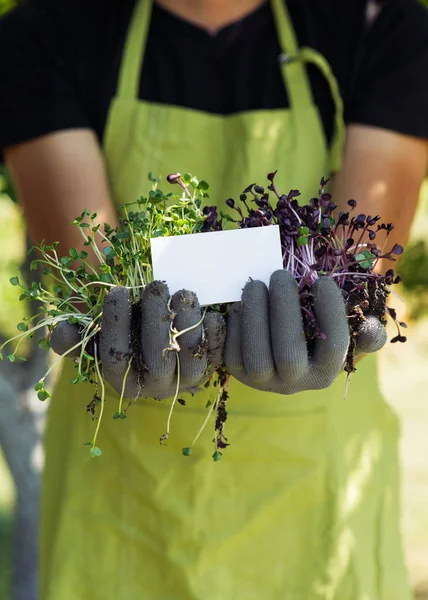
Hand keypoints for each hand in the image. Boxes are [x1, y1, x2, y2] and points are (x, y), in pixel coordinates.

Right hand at [50, 282, 225, 398]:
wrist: (163, 339)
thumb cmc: (125, 333)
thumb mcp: (97, 337)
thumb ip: (75, 338)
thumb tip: (60, 331)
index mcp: (126, 380)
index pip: (117, 359)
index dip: (115, 325)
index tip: (115, 290)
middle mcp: (158, 386)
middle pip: (158, 358)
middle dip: (156, 320)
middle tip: (155, 286)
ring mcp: (188, 379)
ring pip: (192, 358)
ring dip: (189, 323)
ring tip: (183, 292)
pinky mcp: (213, 366)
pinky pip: (219, 353)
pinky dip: (217, 332)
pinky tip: (213, 310)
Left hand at [224, 270, 385, 394]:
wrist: (279, 352)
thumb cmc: (316, 334)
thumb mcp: (344, 334)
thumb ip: (364, 331)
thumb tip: (372, 328)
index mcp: (325, 372)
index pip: (334, 346)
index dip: (330, 313)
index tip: (323, 280)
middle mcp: (295, 383)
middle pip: (289, 354)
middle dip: (284, 310)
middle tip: (280, 274)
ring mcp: (263, 381)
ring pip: (257, 356)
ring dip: (255, 316)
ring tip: (256, 284)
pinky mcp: (237, 372)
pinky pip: (233, 352)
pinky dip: (236, 325)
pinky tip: (241, 302)